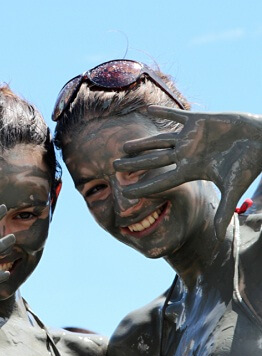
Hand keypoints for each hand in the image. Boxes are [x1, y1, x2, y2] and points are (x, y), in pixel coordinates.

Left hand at [114, 106, 261, 240]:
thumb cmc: (249, 164)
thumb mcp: (233, 188)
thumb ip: (224, 211)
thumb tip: (219, 239)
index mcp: (191, 170)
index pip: (162, 181)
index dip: (144, 187)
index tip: (125, 193)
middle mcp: (186, 155)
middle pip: (154, 161)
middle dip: (134, 165)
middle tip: (114, 167)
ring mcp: (191, 138)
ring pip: (160, 141)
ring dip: (142, 143)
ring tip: (124, 146)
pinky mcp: (199, 120)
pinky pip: (177, 115)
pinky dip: (164, 112)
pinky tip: (148, 110)